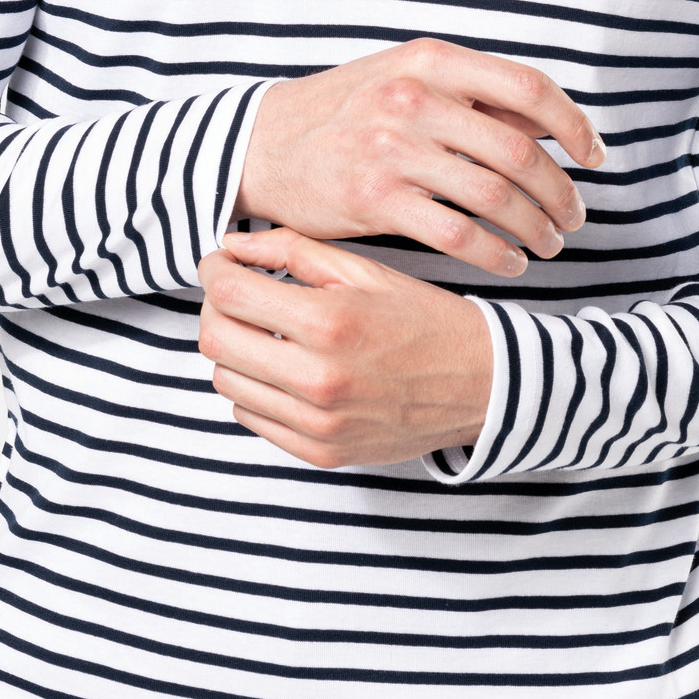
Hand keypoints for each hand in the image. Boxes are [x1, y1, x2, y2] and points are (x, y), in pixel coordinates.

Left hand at [197, 227, 492, 468]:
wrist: (484, 386)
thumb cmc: (426, 320)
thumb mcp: (366, 271)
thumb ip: (294, 251)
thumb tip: (232, 245)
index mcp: (329, 322)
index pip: (229, 294)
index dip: (214, 269)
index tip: (222, 262)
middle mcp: (318, 379)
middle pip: (215, 340)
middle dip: (217, 307)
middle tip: (237, 293)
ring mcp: (317, 424)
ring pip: (226, 382)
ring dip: (233, 350)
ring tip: (264, 330)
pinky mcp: (321, 453)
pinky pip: (251, 418)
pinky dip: (254, 389)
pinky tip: (283, 367)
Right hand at [234, 38, 604, 279]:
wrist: (261, 143)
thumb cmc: (345, 112)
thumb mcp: (406, 77)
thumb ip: (474, 96)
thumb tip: (552, 123)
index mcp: (431, 60)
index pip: (529, 88)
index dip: (574, 125)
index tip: (593, 157)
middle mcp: (414, 98)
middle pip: (519, 151)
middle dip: (560, 191)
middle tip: (574, 215)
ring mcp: (392, 149)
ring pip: (494, 196)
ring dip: (536, 227)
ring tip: (549, 243)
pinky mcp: (374, 198)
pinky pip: (457, 234)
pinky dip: (496, 254)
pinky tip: (509, 262)